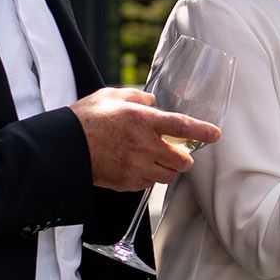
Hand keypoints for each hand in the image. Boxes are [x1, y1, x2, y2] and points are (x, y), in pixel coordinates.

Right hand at [72, 87, 221, 191]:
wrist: (63, 148)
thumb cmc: (85, 119)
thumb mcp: (110, 96)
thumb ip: (136, 96)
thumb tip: (152, 99)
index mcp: (142, 120)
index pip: (181, 126)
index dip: (202, 131)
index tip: (216, 135)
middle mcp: (143, 145)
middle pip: (182, 160)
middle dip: (183, 157)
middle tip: (175, 151)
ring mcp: (135, 167)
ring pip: (168, 175)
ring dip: (167, 169)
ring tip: (154, 159)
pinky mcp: (127, 183)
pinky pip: (149, 184)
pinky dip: (149, 177)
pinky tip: (137, 166)